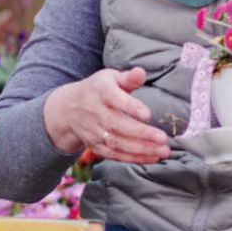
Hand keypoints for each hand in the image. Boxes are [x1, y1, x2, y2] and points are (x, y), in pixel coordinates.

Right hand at [43, 67, 171, 162]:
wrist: (68, 109)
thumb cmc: (97, 90)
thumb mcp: (110, 78)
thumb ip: (129, 78)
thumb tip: (141, 72)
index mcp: (101, 92)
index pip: (115, 100)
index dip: (131, 107)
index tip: (147, 114)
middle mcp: (95, 112)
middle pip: (117, 125)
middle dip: (141, 134)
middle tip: (163, 138)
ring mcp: (94, 131)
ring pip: (117, 143)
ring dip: (141, 149)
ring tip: (163, 151)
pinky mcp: (95, 145)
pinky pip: (114, 154)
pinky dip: (133, 158)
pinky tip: (152, 157)